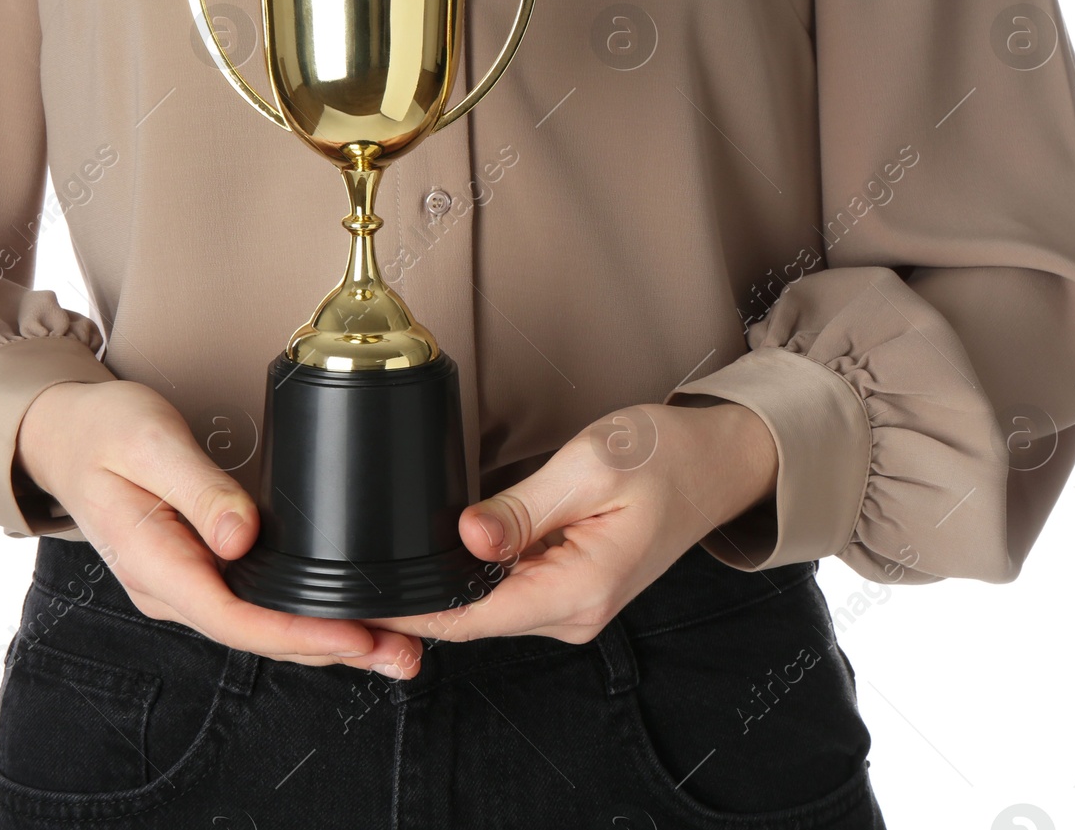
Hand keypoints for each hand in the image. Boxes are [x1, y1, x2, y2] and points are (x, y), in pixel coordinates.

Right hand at [17, 378, 421, 676]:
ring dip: (328, 643)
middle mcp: (170, 591)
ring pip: (264, 631)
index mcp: (154, 565)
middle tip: (402, 653)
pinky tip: (347, 621)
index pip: (234, 619)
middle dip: (332, 650)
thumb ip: (198, 489)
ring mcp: (185, 588)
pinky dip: (306, 620)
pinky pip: (258, 608)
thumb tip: (240, 537)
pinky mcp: (200, 575)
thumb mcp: (149, 443)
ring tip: (393, 648)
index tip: (357, 633)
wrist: (64, 435)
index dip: (300, 633)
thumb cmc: (103, 431)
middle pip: (259, 638)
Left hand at [366, 400, 776, 645]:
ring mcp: (572, 605)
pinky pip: (505, 588)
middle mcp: (573, 612)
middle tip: (356, 571)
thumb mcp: (588, 467)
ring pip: (485, 604)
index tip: (357, 601)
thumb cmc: (664, 457)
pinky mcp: (569, 588)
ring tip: (390, 555)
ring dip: (443, 584)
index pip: (471, 618)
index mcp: (579, 590)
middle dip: (416, 600)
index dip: (409, 612)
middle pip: (471, 617)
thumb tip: (466, 538)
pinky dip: (472, 573)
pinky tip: (446, 548)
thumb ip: (521, 508)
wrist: (719, 463)